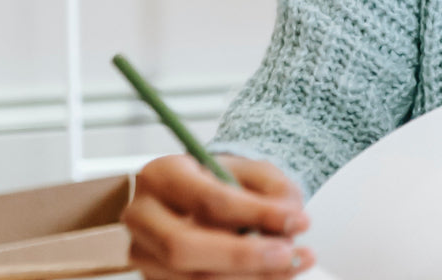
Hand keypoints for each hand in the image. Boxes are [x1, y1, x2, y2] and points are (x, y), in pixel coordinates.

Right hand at [123, 154, 313, 278]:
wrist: (209, 198)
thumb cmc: (230, 182)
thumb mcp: (257, 173)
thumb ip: (276, 192)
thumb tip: (291, 222)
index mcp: (162, 174)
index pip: (207, 199)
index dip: (256, 215)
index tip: (300, 221)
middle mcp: (142, 216)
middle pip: (183, 247)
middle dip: (243, 257)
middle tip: (289, 254)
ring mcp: (143, 254)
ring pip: (189, 279)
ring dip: (248, 278)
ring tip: (294, 263)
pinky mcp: (154, 279)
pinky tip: (274, 276)